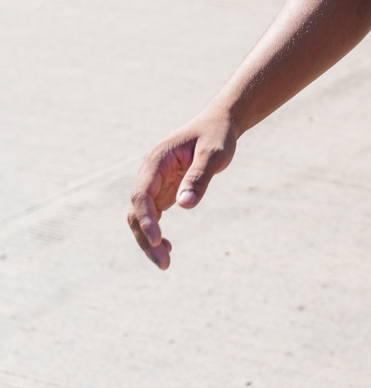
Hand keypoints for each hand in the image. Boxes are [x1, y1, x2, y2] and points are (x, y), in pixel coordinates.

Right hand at [127, 111, 238, 268]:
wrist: (217, 124)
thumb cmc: (216, 135)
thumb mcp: (214, 154)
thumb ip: (199, 177)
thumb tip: (185, 206)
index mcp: (157, 161)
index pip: (141, 194)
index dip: (146, 219)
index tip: (158, 239)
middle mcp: (149, 174)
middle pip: (136, 210)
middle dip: (146, 237)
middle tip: (164, 263)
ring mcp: (154, 183)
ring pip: (141, 217)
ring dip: (148, 240)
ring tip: (165, 263)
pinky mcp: (162, 191)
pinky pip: (152, 216)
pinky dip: (156, 234)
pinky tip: (167, 248)